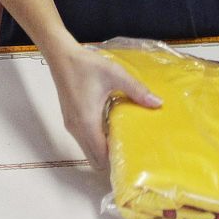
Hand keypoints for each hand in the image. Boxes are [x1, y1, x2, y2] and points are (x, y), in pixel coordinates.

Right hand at [46, 44, 161, 168]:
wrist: (61, 56)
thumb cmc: (86, 65)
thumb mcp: (115, 75)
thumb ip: (136, 90)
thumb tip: (157, 103)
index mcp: (87, 122)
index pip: (100, 156)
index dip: (115, 162)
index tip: (132, 160)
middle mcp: (77, 128)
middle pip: (93, 159)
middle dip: (111, 160)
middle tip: (131, 152)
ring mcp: (72, 125)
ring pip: (88, 149)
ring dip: (103, 149)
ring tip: (124, 140)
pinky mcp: (71, 119)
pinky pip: (85, 139)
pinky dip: (97, 140)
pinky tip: (111, 127)